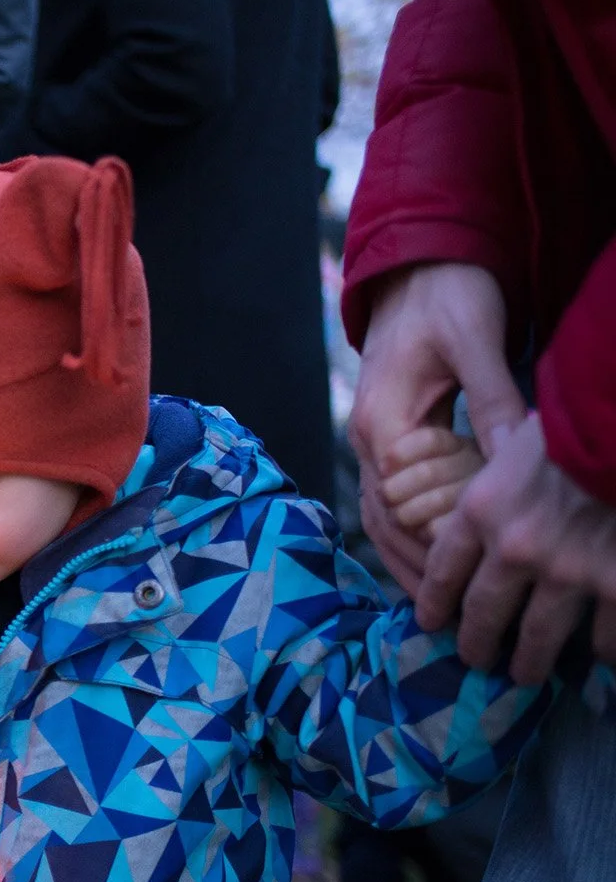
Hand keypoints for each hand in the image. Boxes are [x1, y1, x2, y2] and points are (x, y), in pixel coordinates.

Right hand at [350, 263, 521, 584]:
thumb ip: (493, 403)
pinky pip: (392, 502)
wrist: (419, 267)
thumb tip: (513, 459)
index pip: (405, 505)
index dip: (437, 546)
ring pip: (383, 520)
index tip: (473, 580)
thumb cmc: (448, 295)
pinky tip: (431, 563)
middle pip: (386, 525)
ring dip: (408, 562)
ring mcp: (373, 442)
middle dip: (419, 570)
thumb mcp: (476, 343)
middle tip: (456, 614)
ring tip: (438, 605)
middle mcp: (368, 440)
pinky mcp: (389, 439)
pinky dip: (408, 536)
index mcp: (383, 422)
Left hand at [419, 414, 615, 683]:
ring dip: (530, 661)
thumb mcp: (515, 444)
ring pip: (538, 636)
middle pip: (482, 614)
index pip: (442, 570)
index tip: (430, 622)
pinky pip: (603, 634)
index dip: (433, 602)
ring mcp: (566, 571)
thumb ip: (498, 481)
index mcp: (480, 511)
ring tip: (526, 674)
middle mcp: (514, 549)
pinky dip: (601, 650)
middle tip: (476, 660)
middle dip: (476, 644)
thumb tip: (493, 493)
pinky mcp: (613, 583)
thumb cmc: (573, 423)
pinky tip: (597, 656)